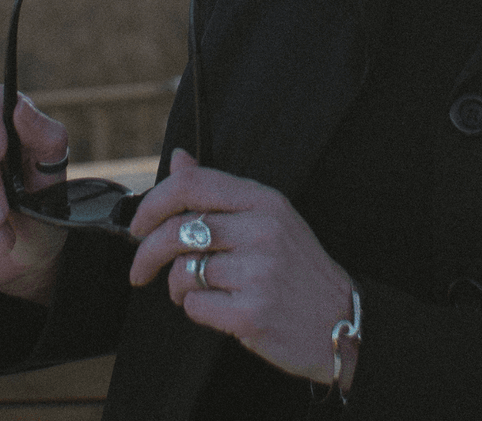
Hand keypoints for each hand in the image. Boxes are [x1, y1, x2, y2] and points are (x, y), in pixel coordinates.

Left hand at [128, 149, 358, 388]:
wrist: (342, 323)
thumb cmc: (298, 270)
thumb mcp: (269, 219)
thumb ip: (220, 192)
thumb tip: (178, 159)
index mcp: (265, 201)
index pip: (192, 185)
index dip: (153, 203)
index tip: (138, 225)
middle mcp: (262, 231)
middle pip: (177, 230)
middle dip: (147, 253)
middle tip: (140, 270)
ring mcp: (258, 272)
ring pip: (182, 271)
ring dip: (178, 287)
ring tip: (199, 291)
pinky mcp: (251, 313)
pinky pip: (195, 306)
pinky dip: (197, 310)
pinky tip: (222, 310)